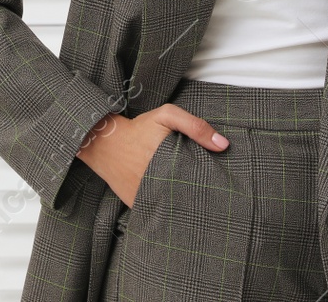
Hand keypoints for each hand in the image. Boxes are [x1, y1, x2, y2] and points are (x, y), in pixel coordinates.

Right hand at [74, 104, 228, 207]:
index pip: (200, 180)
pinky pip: (156, 212)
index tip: (218, 181)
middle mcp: (159, 184)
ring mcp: (147, 197)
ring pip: (174, 207)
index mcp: (171, 163)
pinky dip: (164, 210)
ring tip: (191, 199)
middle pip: (190, 196)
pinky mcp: (137, 204)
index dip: (211, 181)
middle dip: (199, 195)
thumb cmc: (138, 128)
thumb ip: (195, 126)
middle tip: (209, 193)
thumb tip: (223, 145)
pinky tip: (172, 205)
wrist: (104, 143)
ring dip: (183, 204)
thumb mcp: (167, 116)